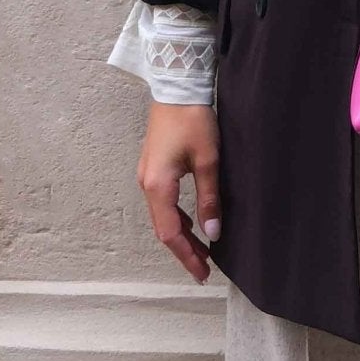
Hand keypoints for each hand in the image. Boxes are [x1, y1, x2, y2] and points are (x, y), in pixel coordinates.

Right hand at [137, 102, 220, 282]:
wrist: (176, 87)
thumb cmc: (193, 120)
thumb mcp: (208, 161)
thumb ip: (209, 199)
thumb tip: (213, 233)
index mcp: (159, 186)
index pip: (170, 233)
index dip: (186, 256)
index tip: (203, 273)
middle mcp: (147, 185)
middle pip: (163, 229)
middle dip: (184, 250)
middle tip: (204, 269)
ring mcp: (147, 176)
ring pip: (162, 216)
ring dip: (181, 235)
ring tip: (202, 251)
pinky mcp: (153, 168)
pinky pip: (162, 203)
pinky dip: (176, 218)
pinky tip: (191, 222)